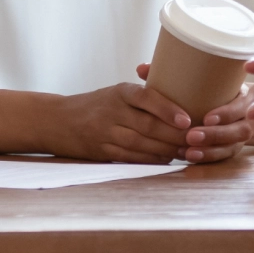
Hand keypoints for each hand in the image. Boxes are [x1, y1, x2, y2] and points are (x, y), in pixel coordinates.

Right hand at [51, 80, 193, 162]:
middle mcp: (112, 111)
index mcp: (120, 92)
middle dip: (174, 136)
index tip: (187, 120)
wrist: (57, 120)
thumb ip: (145, 97)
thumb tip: (185, 99)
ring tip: (186, 152)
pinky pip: (130, 157)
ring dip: (166, 150)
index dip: (168, 109)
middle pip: (148, 125)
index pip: (146, 97)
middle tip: (196, 140)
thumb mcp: (116, 92)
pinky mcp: (101, 151)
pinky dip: (150, 160)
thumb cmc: (97, 105)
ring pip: (141, 144)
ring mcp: (105, 132)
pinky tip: (166, 160)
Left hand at [133, 63, 253, 163]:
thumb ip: (168, 75)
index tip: (206, 117)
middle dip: (215, 135)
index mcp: (239, 95)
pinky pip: (223, 158)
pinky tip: (190, 159)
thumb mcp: (192, 81)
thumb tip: (141, 69)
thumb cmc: (202, 90)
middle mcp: (242, 117)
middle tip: (191, 136)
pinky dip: (207, 160)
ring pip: (231, 147)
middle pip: (239, 130)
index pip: (240, 105)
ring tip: (187, 153)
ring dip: (210, 152)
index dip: (226, 113)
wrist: (213, 105)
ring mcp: (238, 135)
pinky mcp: (230, 149)